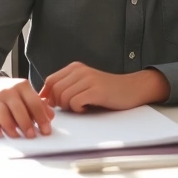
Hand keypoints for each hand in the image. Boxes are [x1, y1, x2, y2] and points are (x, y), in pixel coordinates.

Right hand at [0, 75, 54, 138]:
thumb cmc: (12, 95)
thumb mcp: (26, 95)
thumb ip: (39, 105)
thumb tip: (50, 116)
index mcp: (21, 86)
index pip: (34, 102)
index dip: (41, 118)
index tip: (46, 131)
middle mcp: (7, 91)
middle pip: (18, 109)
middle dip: (26, 124)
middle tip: (32, 135)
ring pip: (3, 115)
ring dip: (11, 129)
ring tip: (18, 136)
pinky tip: (1, 135)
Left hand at [39, 62, 169, 112]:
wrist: (132, 89)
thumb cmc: (106, 90)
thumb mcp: (84, 83)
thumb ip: (67, 86)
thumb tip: (45, 99)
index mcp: (75, 68)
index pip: (50, 80)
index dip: (48, 95)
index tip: (55, 105)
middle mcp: (80, 71)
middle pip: (55, 90)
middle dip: (59, 103)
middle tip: (72, 107)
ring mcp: (89, 80)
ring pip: (64, 97)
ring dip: (70, 107)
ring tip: (81, 107)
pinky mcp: (97, 91)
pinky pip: (75, 103)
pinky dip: (79, 109)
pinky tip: (88, 108)